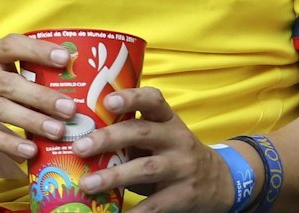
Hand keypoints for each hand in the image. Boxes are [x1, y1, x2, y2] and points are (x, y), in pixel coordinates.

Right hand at [0, 35, 74, 163]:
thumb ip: (16, 71)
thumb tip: (64, 83)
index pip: (12, 46)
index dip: (38, 50)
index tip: (64, 57)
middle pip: (10, 84)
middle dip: (42, 96)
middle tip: (69, 108)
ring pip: (0, 110)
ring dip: (31, 121)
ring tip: (57, 131)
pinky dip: (9, 143)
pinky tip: (29, 150)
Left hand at [76, 87, 234, 211]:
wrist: (218, 181)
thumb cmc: (173, 154)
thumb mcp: (160, 137)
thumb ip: (131, 136)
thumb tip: (82, 139)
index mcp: (167, 119)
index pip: (153, 100)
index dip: (131, 97)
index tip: (108, 101)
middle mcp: (176, 139)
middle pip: (142, 133)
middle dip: (109, 138)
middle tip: (80, 147)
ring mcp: (181, 167)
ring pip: (146, 168)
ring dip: (113, 176)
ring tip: (87, 184)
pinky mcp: (183, 194)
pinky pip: (155, 204)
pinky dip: (134, 211)